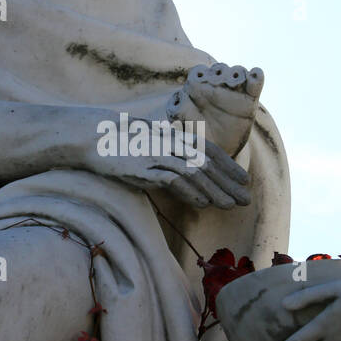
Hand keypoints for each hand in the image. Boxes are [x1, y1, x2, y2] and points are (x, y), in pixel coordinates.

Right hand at [92, 127, 251, 210]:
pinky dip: (189, 191)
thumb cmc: (124, 143)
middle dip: (228, 182)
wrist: (94, 136)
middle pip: (207, 163)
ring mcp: (157, 153)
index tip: (244, 181)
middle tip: (246, 199)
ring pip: (194, 171)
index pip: (210, 150)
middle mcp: (170, 142)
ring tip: (230, 205)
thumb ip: (173, 158)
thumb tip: (193, 181)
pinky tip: (202, 203)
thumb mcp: (154, 147)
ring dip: (214, 190)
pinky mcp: (143, 166)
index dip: (229, 166)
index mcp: (175, 136)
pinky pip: (171, 179)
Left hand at [167, 64, 263, 158]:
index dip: (198, 78)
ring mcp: (234, 90)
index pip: (197, 75)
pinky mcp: (250, 97)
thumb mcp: (186, 131)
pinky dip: (257, 75)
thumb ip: (180, 116)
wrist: (220, 150)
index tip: (197, 85)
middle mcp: (215, 85)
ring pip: (236, 71)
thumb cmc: (198, 137)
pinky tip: (256, 75)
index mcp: (197, 88)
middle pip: (218, 69)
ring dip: (235, 73)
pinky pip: (255, 80)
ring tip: (234, 82)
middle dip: (217, 74)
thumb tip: (175, 110)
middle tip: (218, 83)